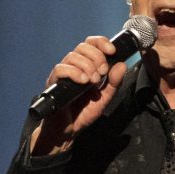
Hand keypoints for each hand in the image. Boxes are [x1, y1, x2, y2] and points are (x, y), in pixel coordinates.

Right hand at [30, 36, 126, 155]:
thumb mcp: (104, 98)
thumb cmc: (83, 113)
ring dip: (87, 66)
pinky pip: (60, 69)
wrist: (68, 131)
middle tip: (102, 73)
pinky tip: (83, 81)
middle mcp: (73, 67)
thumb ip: (114, 83)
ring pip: (72, 56)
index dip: (101, 42)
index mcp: (86, 67)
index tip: (112, 50)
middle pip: (82, 47)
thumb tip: (122, 65)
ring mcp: (62, 74)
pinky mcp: (52, 83)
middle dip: (97, 57)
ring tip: (93, 81)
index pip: (91, 44)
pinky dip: (74, 72)